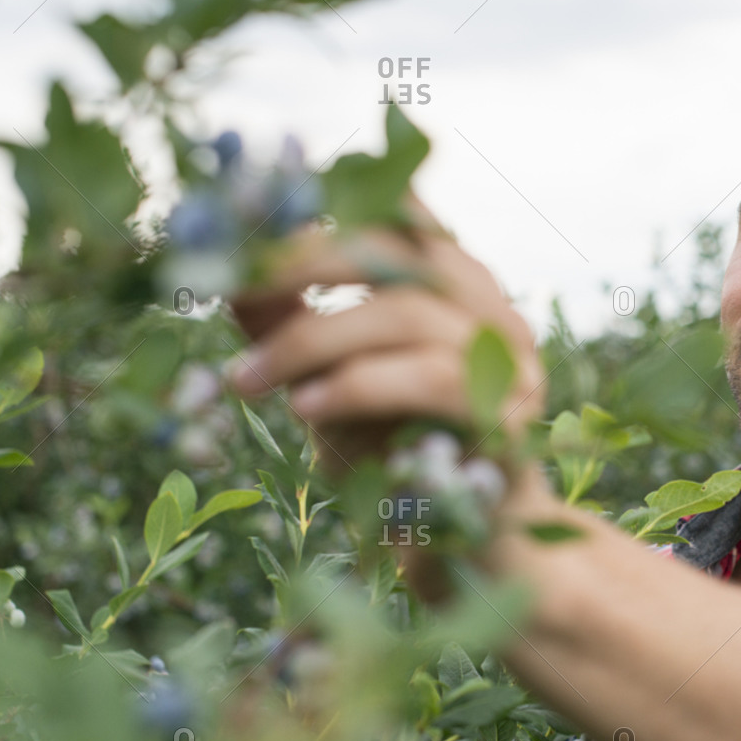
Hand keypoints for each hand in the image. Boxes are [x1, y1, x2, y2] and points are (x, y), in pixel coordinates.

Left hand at [223, 193, 545, 476]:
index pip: (401, 211)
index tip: (259, 209)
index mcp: (453, 282)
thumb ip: (290, 323)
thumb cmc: (394, 452)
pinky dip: (358, 386)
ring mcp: (511, 358)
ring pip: (408, 314)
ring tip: (246, 381)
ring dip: (312, 341)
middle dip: (305, 259)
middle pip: (401, 250)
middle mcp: (490, 306)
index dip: (335, 196)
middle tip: (233, 284)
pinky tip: (306, 408)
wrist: (461, 544)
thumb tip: (228, 271)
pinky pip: (431, 379)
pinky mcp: (512, 413)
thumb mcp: (326, 379)